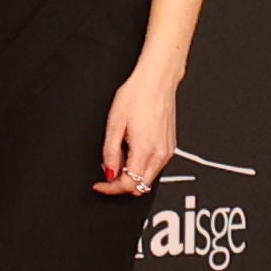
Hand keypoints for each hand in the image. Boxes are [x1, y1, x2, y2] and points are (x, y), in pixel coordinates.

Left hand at [98, 72, 178, 195]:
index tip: (100, 185)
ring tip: (117, 158)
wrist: (157, 81)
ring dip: (132, 176)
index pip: (128, 184)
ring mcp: (167, 151)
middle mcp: (160, 154)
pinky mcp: (170, 146)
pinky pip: (156, 167)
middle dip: (121, 185)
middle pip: (141, 186)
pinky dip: (141, 167)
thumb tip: (110, 173)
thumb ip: (110, 153)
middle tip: (107, 172)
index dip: (111, 189)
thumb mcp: (114, 124)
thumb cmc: (136, 96)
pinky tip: (131, 153)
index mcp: (145, 150)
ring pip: (149, 178)